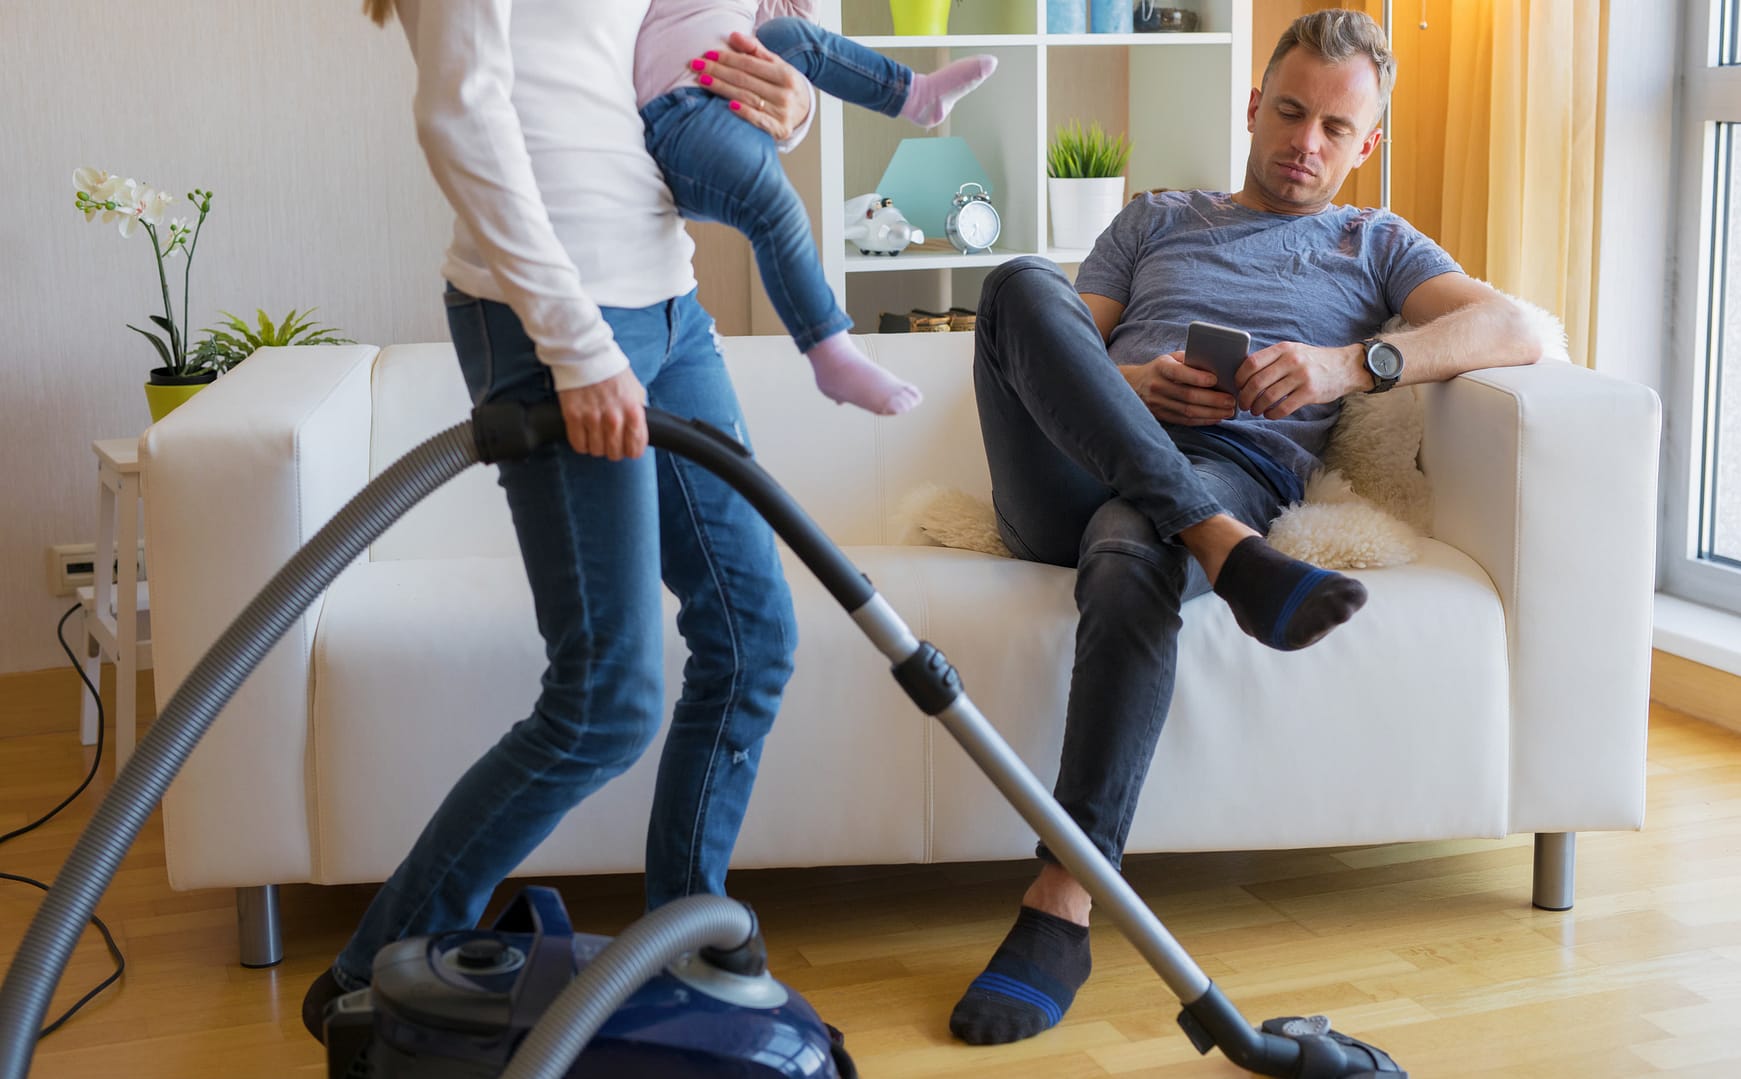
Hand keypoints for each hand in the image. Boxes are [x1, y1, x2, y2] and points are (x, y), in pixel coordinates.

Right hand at [557, 368, 648, 460]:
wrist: (586, 355)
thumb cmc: (612, 371)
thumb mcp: (636, 390)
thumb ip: (638, 412)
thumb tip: (638, 430)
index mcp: (633, 412)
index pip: (635, 449)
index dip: (631, 450)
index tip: (626, 446)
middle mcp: (614, 419)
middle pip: (615, 453)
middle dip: (613, 449)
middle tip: (609, 440)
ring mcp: (592, 419)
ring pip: (596, 451)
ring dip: (596, 446)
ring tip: (596, 434)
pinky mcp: (573, 417)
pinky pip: (578, 444)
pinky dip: (581, 443)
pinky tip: (583, 434)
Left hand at [692, 30, 811, 141]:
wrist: (804, 111)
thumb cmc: (783, 85)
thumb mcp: (774, 64)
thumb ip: (754, 49)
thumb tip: (733, 35)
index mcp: (785, 74)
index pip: (750, 64)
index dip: (727, 58)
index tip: (707, 54)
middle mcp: (785, 93)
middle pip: (745, 80)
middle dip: (718, 71)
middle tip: (696, 66)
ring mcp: (783, 112)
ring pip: (746, 97)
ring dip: (722, 89)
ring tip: (702, 81)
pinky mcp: (779, 129)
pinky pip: (758, 120)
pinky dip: (744, 112)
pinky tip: (729, 105)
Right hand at [1121, 352, 1236, 425]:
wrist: (1134, 385)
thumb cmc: (1161, 368)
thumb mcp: (1171, 358)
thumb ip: (1190, 360)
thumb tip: (1218, 366)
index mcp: (1161, 367)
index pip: (1179, 372)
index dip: (1197, 377)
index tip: (1215, 379)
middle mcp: (1157, 386)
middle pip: (1188, 395)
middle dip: (1212, 399)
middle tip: (1231, 400)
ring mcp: (1158, 404)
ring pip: (1188, 411)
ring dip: (1211, 412)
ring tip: (1229, 411)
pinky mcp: (1161, 416)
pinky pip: (1185, 421)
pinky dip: (1203, 421)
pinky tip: (1216, 418)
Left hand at [1236, 342, 1365, 418]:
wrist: (1345, 367)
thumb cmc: (1313, 361)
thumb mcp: (1293, 351)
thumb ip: (1272, 359)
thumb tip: (1244, 375)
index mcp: (1283, 349)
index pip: (1251, 363)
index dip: (1239, 378)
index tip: (1238, 386)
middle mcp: (1291, 361)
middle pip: (1256, 382)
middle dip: (1245, 397)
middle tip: (1243, 404)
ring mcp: (1301, 377)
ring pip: (1268, 397)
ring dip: (1257, 408)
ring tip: (1256, 410)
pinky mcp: (1310, 393)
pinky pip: (1283, 408)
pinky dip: (1271, 414)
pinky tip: (1270, 414)